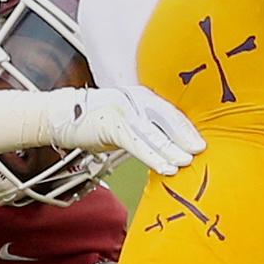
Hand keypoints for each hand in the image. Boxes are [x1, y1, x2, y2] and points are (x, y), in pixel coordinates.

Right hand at [44, 86, 203, 178]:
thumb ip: (145, 126)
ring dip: (171, 150)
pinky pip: (137, 142)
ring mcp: (124, 111)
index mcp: (142, 96)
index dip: (186, 128)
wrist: (62, 115)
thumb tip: (168, 145)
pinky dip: (153, 156)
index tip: (201, 142)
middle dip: (184, 136)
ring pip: (154, 133)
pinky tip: (165, 167)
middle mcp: (136, 99)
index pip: (170, 112)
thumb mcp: (124, 119)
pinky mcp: (112, 125)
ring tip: (185, 162)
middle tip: (200, 150)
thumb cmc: (95, 119)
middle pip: (166, 118)